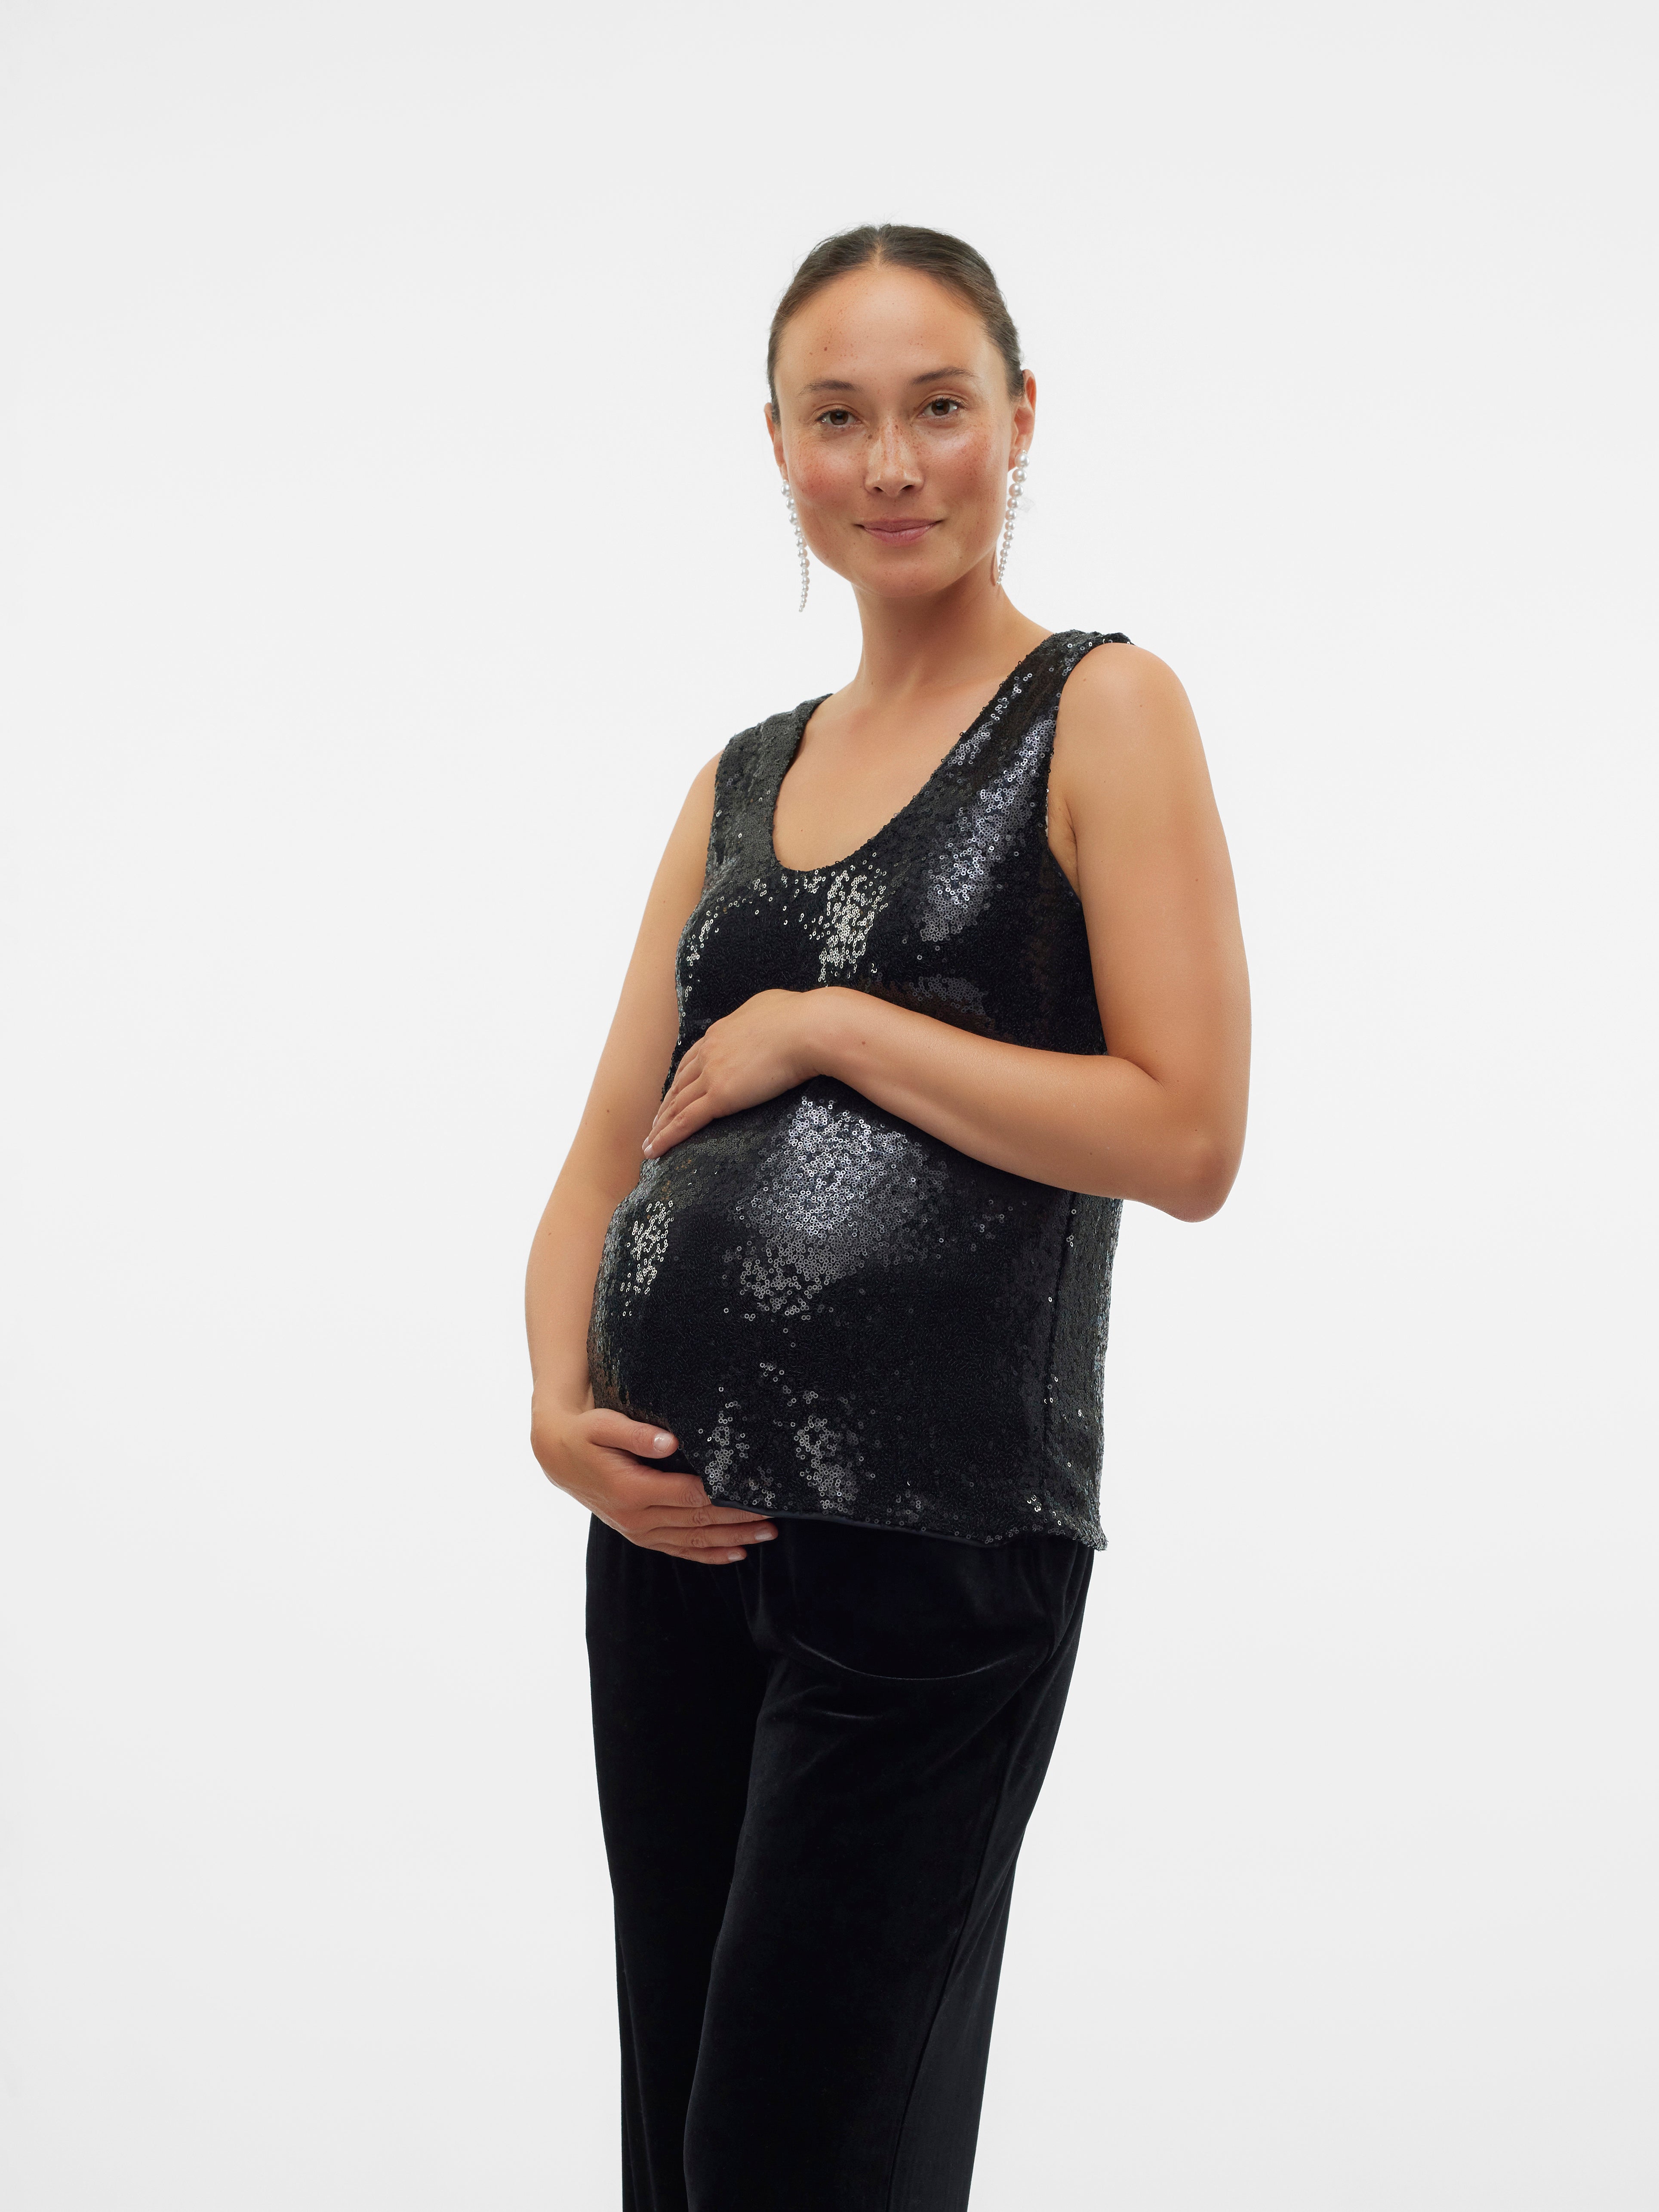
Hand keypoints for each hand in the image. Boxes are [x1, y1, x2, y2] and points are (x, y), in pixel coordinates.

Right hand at [530, 1401, 777, 1564]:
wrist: (558, 1456)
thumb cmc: (585, 1433)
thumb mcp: (604, 1424)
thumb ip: (636, 1434)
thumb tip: (671, 1442)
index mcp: (631, 1490)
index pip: (690, 1497)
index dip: (725, 1497)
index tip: (757, 1493)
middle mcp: (635, 1517)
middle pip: (697, 1523)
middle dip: (739, 1522)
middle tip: (775, 1520)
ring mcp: (637, 1530)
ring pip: (692, 1541)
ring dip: (731, 1540)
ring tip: (767, 1536)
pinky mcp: (639, 1535)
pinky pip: (679, 1550)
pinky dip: (708, 1555)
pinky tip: (736, 1554)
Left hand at [643, 988, 824, 1156]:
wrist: (809, 1028)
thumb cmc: (801, 1018)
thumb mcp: (772, 1008)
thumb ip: (759, 1019)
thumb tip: (765, 1020)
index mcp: (721, 1032)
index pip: (693, 1060)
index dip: (682, 1079)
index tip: (675, 1093)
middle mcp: (710, 1051)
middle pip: (680, 1083)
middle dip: (666, 1105)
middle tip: (656, 1122)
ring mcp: (712, 1074)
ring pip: (677, 1105)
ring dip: (661, 1125)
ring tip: (650, 1143)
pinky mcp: (720, 1096)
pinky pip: (685, 1121)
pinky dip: (666, 1137)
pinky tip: (654, 1150)